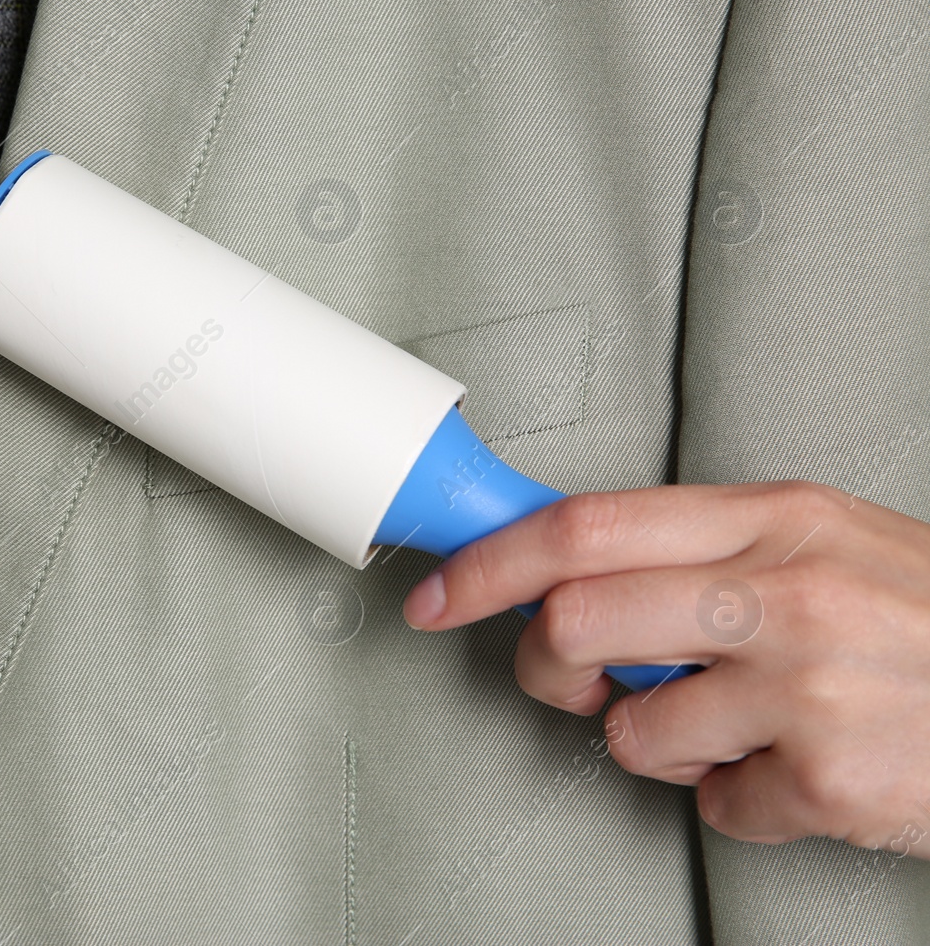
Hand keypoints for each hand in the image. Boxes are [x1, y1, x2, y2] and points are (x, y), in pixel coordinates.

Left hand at [402, 479, 929, 854]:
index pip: (583, 526)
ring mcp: (808, 688)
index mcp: (772, 517)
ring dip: (654, 740)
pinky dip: (735, 799)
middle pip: (575, 621)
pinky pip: (712, 805)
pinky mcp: (830, 780)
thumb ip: (695, 547)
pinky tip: (791, 767)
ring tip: (730, 724)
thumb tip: (561, 564)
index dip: (487, 560)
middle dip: (545, 663)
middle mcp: (785, 592)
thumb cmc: (924, 619)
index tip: (440, 591)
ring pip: (628, 727)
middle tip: (576, 676)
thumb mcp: (819, 542)